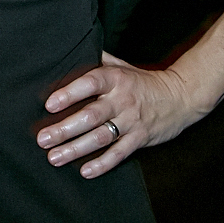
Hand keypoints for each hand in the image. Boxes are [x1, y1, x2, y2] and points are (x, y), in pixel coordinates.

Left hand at [36, 52, 206, 177]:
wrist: (181, 97)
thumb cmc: (142, 81)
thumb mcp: (121, 65)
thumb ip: (96, 61)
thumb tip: (68, 51)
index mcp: (115, 78)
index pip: (90, 83)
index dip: (69, 94)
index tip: (49, 105)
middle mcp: (122, 100)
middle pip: (91, 115)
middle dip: (65, 129)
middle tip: (42, 139)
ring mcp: (131, 121)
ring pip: (101, 137)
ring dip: (76, 149)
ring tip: (54, 157)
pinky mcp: (140, 139)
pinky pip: (119, 153)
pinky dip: (102, 163)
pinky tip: (85, 171)